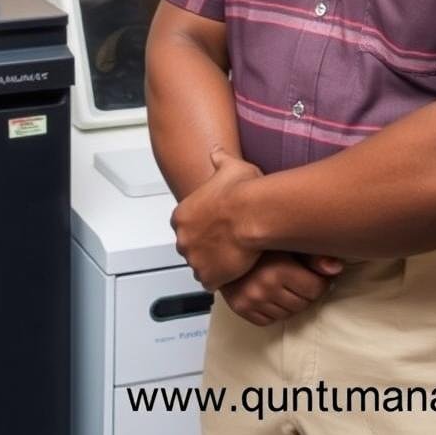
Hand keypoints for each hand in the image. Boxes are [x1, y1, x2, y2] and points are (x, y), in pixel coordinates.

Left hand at [171, 148, 263, 290]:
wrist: (253, 213)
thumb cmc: (243, 191)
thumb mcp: (229, 166)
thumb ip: (219, 160)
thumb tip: (216, 152)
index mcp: (182, 215)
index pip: (187, 227)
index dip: (203, 229)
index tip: (218, 227)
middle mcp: (182, 238)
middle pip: (191, 248)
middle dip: (206, 248)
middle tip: (227, 244)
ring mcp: (193, 259)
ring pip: (201, 266)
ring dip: (214, 264)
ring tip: (233, 258)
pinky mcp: (208, 276)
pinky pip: (211, 282)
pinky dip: (222, 278)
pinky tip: (236, 269)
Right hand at [221, 252, 343, 325]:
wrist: (221, 242)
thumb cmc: (258, 238)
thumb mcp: (288, 241)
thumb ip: (315, 256)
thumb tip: (337, 268)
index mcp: (279, 269)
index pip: (317, 289)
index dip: (320, 281)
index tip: (314, 273)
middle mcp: (264, 287)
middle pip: (304, 303)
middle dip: (306, 291)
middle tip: (298, 276)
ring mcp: (251, 300)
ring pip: (289, 313)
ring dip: (291, 300)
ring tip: (284, 282)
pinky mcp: (241, 308)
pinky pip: (269, 320)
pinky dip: (273, 309)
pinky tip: (271, 292)